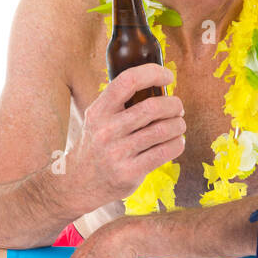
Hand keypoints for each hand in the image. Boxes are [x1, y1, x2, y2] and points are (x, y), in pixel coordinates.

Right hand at [69, 63, 185, 204]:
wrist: (78, 183)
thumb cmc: (96, 146)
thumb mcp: (97, 120)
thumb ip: (120, 104)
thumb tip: (158, 86)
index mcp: (98, 111)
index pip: (128, 81)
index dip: (152, 73)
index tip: (167, 76)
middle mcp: (106, 130)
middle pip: (151, 107)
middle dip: (173, 105)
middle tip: (177, 108)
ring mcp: (117, 153)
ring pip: (162, 130)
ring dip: (178, 125)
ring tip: (179, 125)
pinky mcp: (129, 173)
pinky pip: (164, 152)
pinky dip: (177, 144)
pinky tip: (176, 142)